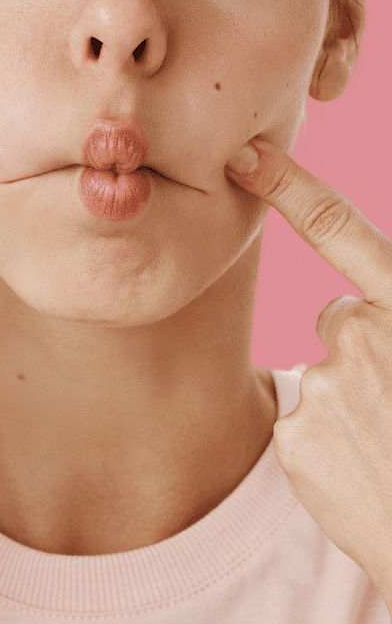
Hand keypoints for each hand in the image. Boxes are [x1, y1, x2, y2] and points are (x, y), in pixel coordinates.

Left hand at [227, 138, 391, 608]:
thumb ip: (388, 319)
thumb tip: (352, 308)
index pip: (343, 232)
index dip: (291, 187)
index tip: (246, 154)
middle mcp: (364, 335)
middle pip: (339, 318)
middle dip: (362, 347)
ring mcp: (323, 386)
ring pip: (323, 376)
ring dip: (348, 401)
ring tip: (390, 445)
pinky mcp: (294, 434)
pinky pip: (302, 422)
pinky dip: (326, 441)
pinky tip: (362, 469)